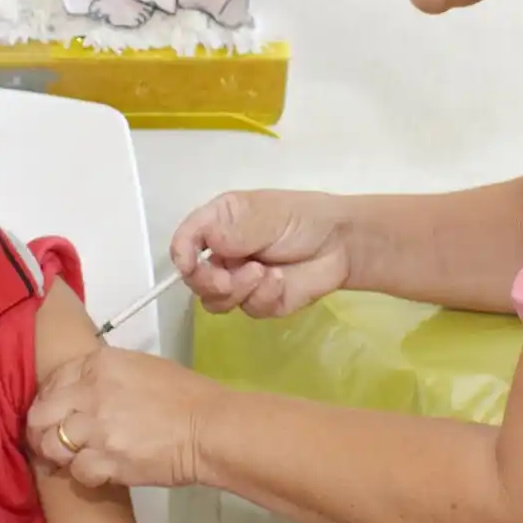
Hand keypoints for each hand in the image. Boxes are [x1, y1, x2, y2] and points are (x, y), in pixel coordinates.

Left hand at [27, 343, 218, 488]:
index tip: (57, 413)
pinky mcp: (106, 462)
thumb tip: (82, 390)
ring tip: (74, 458)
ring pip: (51, 446)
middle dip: (41, 430)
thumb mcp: (141, 367)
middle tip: (53, 441)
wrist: (208, 428)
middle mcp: (91, 392)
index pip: (53, 380)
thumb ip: (105, 375)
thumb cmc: (185, 395)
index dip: (50, 400)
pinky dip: (85, 474)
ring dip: (59, 455)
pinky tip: (100, 470)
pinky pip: (76, 472)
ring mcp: (96, 429)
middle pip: (40, 415)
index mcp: (100, 364)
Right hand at [170, 190, 351, 316]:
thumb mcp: (265, 213)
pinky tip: (280, 280)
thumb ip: (230, 230)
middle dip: (208, 282)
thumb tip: (193, 244)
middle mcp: (223, 255)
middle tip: (228, 279)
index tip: (188, 264)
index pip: (185, 241)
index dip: (181, 255)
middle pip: (195, 279)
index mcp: (218, 225)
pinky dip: (262, 297)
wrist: (341, 243)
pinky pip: (248, 309)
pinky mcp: (260, 302)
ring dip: (237, 290)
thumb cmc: (302, 218)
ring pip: (216, 301)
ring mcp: (240, 281)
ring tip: (264, 273)